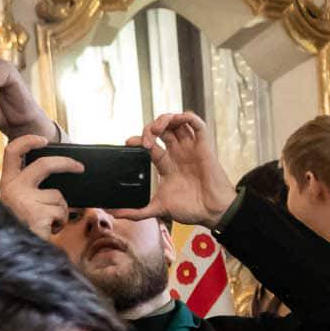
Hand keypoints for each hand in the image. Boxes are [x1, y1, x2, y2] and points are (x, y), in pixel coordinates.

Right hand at [0, 134, 81, 237]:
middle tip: (79, 167)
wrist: (17, 255)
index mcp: (7, 183)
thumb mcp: (23, 203)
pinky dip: (61, 222)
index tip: (43, 140)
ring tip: (50, 221)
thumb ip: (34, 188)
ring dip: (62, 209)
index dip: (28, 141)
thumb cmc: (24, 228)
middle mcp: (12, 188)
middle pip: (45, 164)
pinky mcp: (37, 214)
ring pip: (58, 195)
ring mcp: (24, 201)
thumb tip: (62, 172)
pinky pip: (61, 212)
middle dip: (66, 163)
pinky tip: (50, 229)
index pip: (12, 152)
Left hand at [133, 113, 237, 228]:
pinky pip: (197, 124)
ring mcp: (190, 148)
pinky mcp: (204, 146)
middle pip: (162, 129)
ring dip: (164, 119)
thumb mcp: (160, 209)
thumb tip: (116, 214)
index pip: (150, 145)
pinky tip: (177, 120)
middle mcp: (178, 154)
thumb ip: (138, 212)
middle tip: (146, 140)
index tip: (129, 143)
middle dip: (150, 129)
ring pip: (177, 122)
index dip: (138, 140)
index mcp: (167, 165)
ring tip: (157, 129)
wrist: (213, 212)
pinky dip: (187, 116)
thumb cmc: (191, 210)